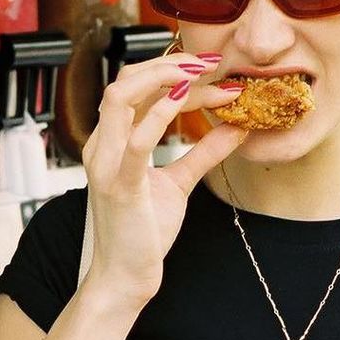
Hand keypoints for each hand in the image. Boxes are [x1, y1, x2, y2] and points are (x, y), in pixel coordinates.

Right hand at [82, 52, 246, 302]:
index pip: (138, 89)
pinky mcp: (119, 184)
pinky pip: (136, 139)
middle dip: (168, 64)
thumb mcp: (178, 184)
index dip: (174, 72)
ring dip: (163, 78)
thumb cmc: (143, 233)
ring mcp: (107, 163)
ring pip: (121, 97)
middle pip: (125, 81)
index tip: (214, 71)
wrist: (125, 277)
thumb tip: (236, 127)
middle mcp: (103, 145)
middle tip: (210, 62)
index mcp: (112, 141)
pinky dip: (161, 114)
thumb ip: (204, 154)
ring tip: (201, 74)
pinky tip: (186, 101)